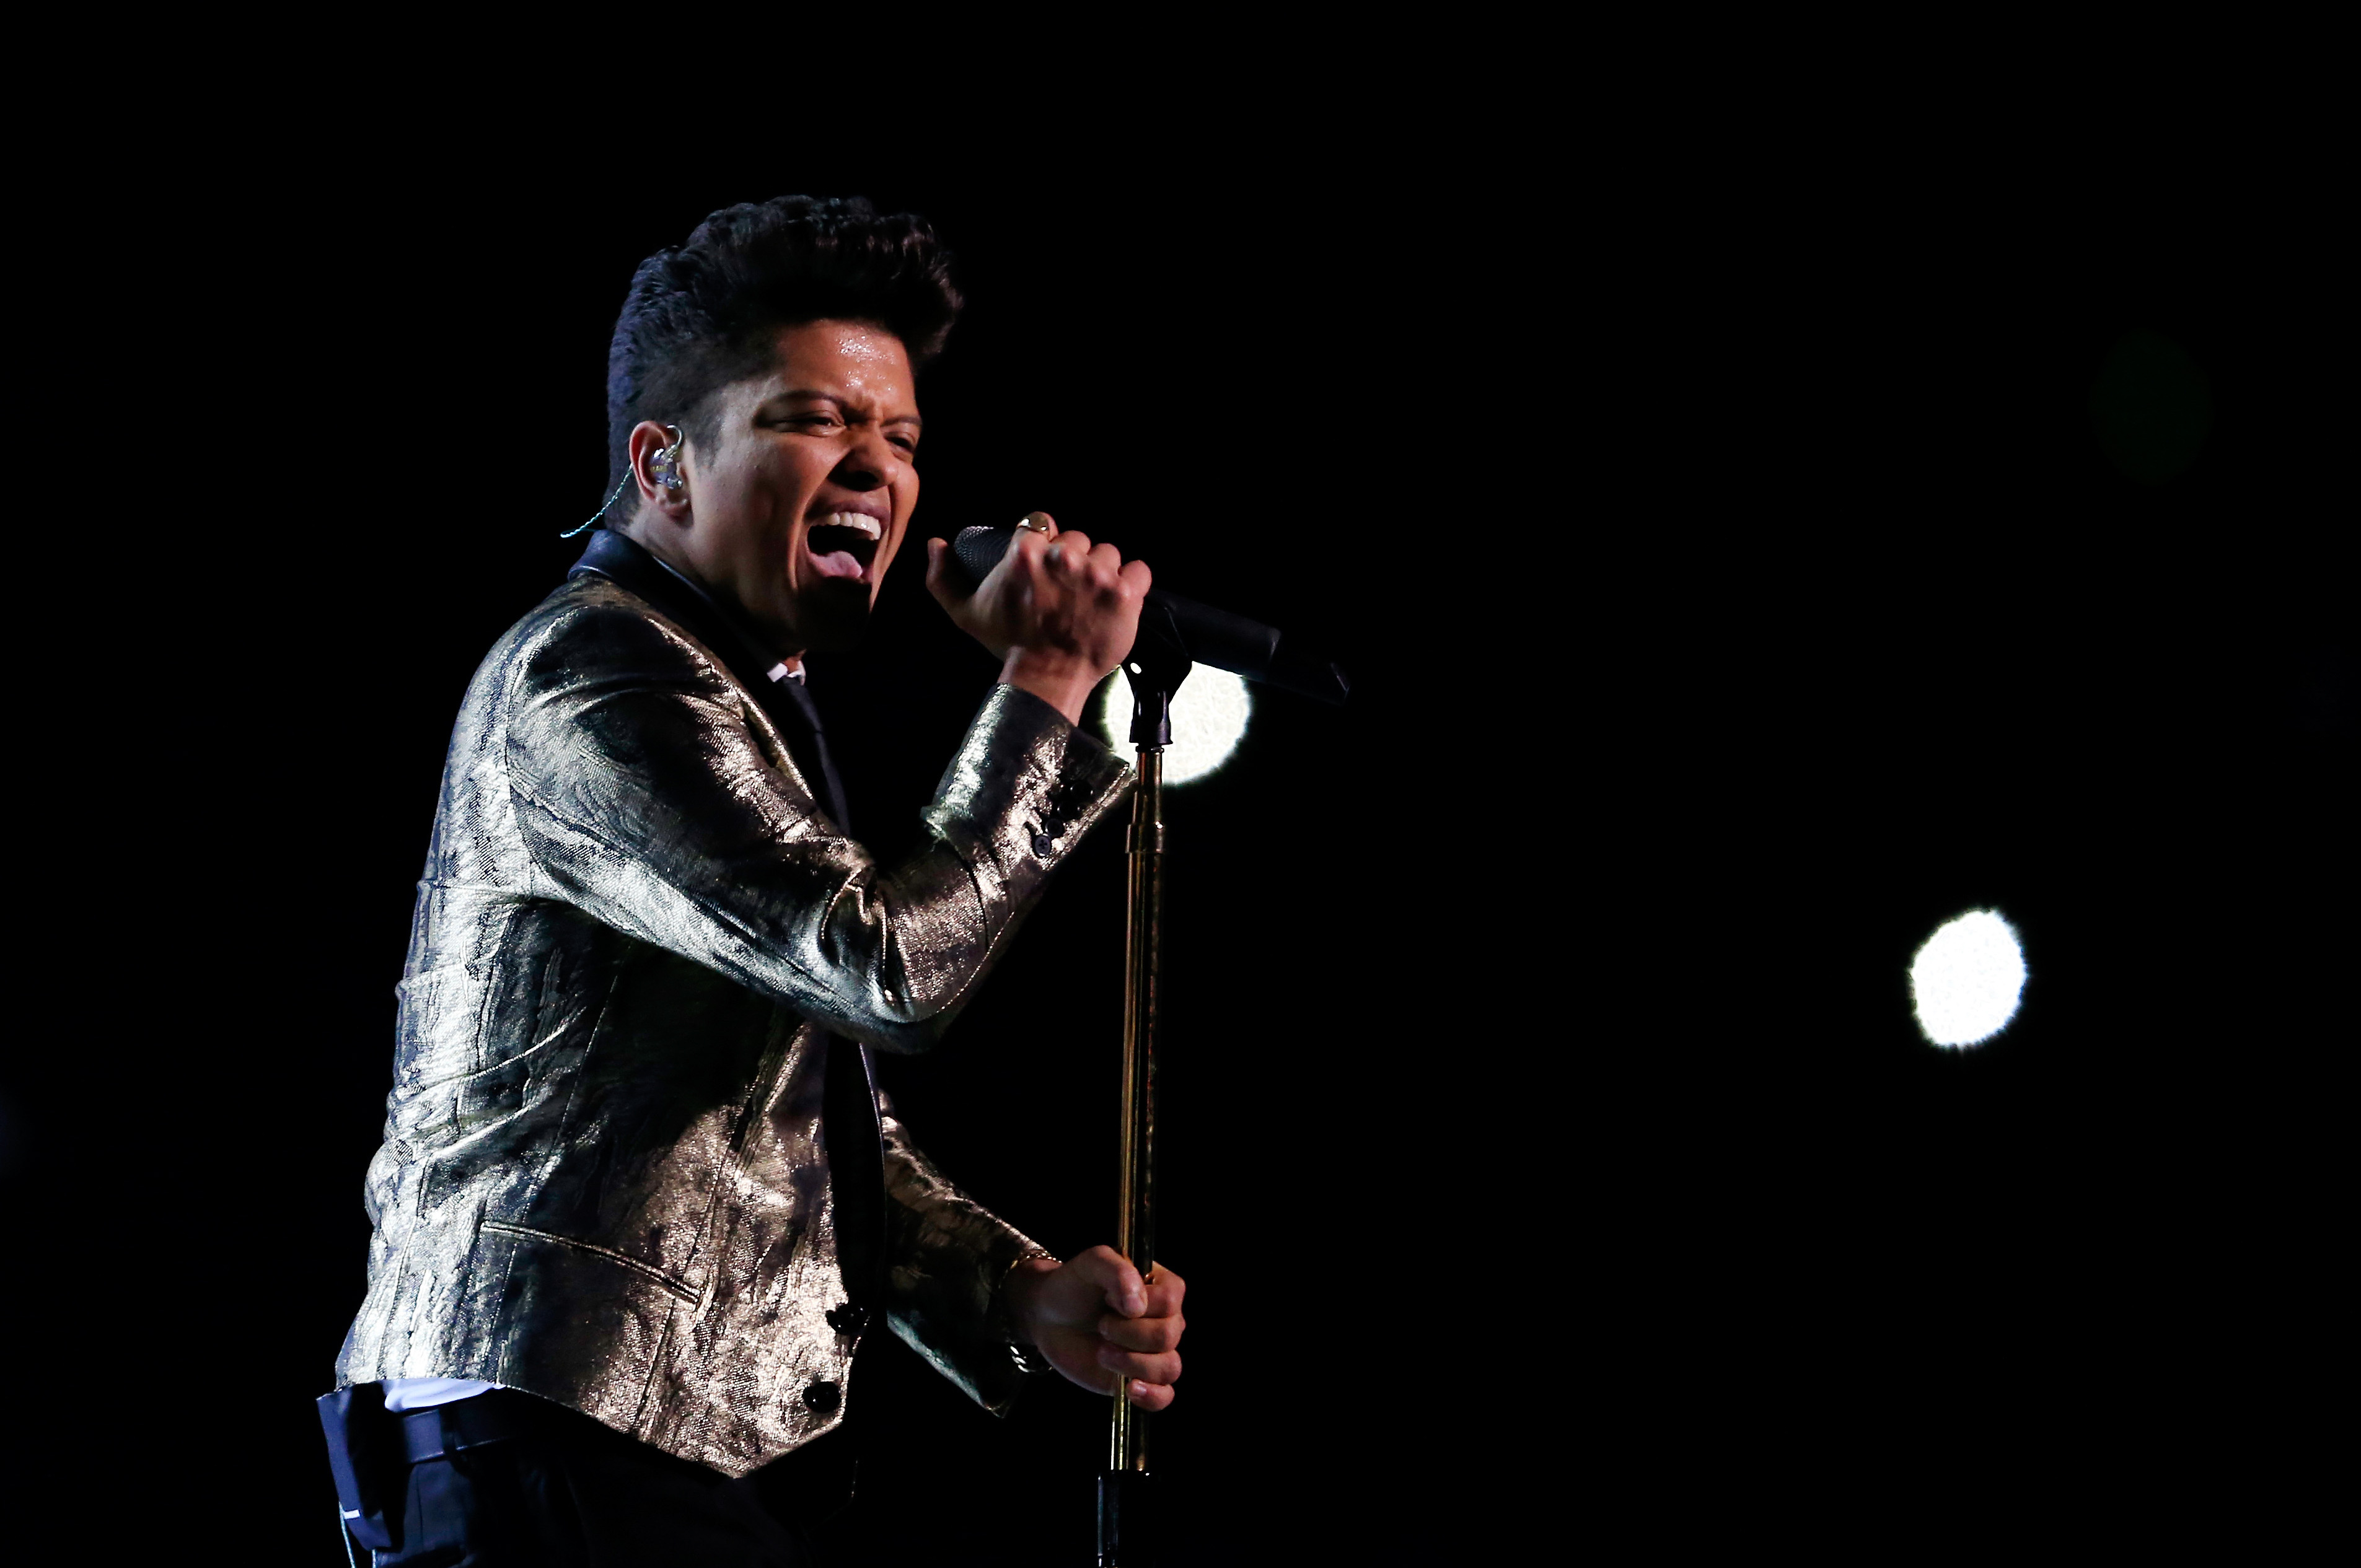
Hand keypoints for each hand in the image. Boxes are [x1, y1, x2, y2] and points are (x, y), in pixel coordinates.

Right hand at [925, 514, 1151, 725]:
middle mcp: (1063, 557)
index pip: (1044, 524)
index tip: (1046, 567)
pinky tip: (1118, 600)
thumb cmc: (1008, 645)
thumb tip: (936, 543)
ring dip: (1103, 571)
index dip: (1046, 543)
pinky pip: (1139, 571)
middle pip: (1079, 539)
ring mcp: (1096, 574)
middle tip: (1069, 590)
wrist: (1048, 679)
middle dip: (1075, 560)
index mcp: (1025, 552)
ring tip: (1092, 599)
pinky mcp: (1125, 593)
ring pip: (1109, 553)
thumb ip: (943, 578)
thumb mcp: (966, 613)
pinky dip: (1133, 583)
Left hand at [1003, 1245, 1185, 1410]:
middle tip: (1101, 1325)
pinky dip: (1151, 1396)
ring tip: (1103, 1352)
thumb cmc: (1075, 1286)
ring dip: (1131, 1362)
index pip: (1170, 1300)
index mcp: (1162, 1287)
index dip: (1138, 1304)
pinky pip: (1164, 1396)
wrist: (1050, 1318)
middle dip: (1127, 1333)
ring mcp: (1155, 1352)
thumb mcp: (1091, 1263)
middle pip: (1167, 1335)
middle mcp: (1166, 1320)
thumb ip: (1117, 1271)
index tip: (1108, 1299)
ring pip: (1169, 1367)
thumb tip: (1137, 1306)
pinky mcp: (1141, 1379)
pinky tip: (1129, 1388)